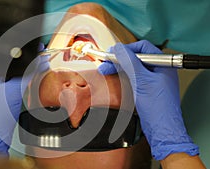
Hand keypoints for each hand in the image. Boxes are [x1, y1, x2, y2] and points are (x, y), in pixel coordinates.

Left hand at [0, 53, 48, 155]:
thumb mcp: (16, 91)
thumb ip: (29, 75)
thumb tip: (40, 62)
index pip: (3, 58)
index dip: (19, 53)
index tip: (32, 48)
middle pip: (5, 65)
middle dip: (21, 61)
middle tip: (35, 56)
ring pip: (7, 74)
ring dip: (20, 71)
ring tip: (32, 66)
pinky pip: (8, 83)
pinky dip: (17, 80)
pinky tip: (25, 79)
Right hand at [98, 40, 198, 159]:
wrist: (162, 129)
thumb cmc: (158, 107)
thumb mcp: (141, 80)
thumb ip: (129, 62)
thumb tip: (119, 48)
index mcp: (163, 64)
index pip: (143, 48)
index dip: (126, 49)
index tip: (112, 53)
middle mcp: (159, 70)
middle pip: (136, 58)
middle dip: (119, 59)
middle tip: (105, 63)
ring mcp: (153, 80)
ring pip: (133, 68)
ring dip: (119, 67)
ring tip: (105, 70)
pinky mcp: (147, 89)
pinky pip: (134, 77)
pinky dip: (123, 76)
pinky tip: (114, 77)